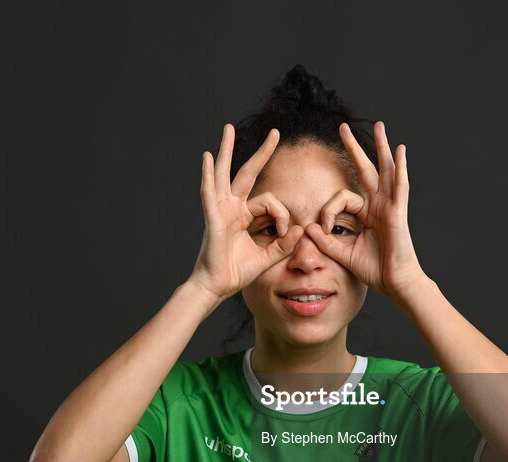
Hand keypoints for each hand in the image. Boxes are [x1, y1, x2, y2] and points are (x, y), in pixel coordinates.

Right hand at [190, 124, 305, 300]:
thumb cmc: (236, 273)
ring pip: (225, 173)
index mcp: (244, 215)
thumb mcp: (268, 256)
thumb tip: (301, 230)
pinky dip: (207, 174)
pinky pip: (209, 192)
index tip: (286, 233)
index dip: (282, 215)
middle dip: (262, 152)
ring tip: (228, 128)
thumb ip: (284, 244)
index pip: (270, 202)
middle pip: (248, 173)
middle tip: (276, 132)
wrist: (217, 286)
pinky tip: (206, 157)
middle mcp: (231, 207)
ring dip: (227, 150)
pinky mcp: (213, 217)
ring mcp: (220, 209)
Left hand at [303, 121, 427, 301]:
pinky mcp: (398, 212)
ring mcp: (390, 206)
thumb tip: (308, 228)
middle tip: (343, 127)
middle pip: (366, 170)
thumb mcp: (343, 254)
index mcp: (366, 214)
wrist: (395, 283)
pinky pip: (400, 185)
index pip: (342, 198)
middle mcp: (378, 205)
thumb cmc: (375, 270)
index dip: (328, 209)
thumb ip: (326, 241)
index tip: (322, 226)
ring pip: (385, 170)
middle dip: (354, 148)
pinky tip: (400, 150)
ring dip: (381, 147)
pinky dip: (401, 167)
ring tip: (379, 126)